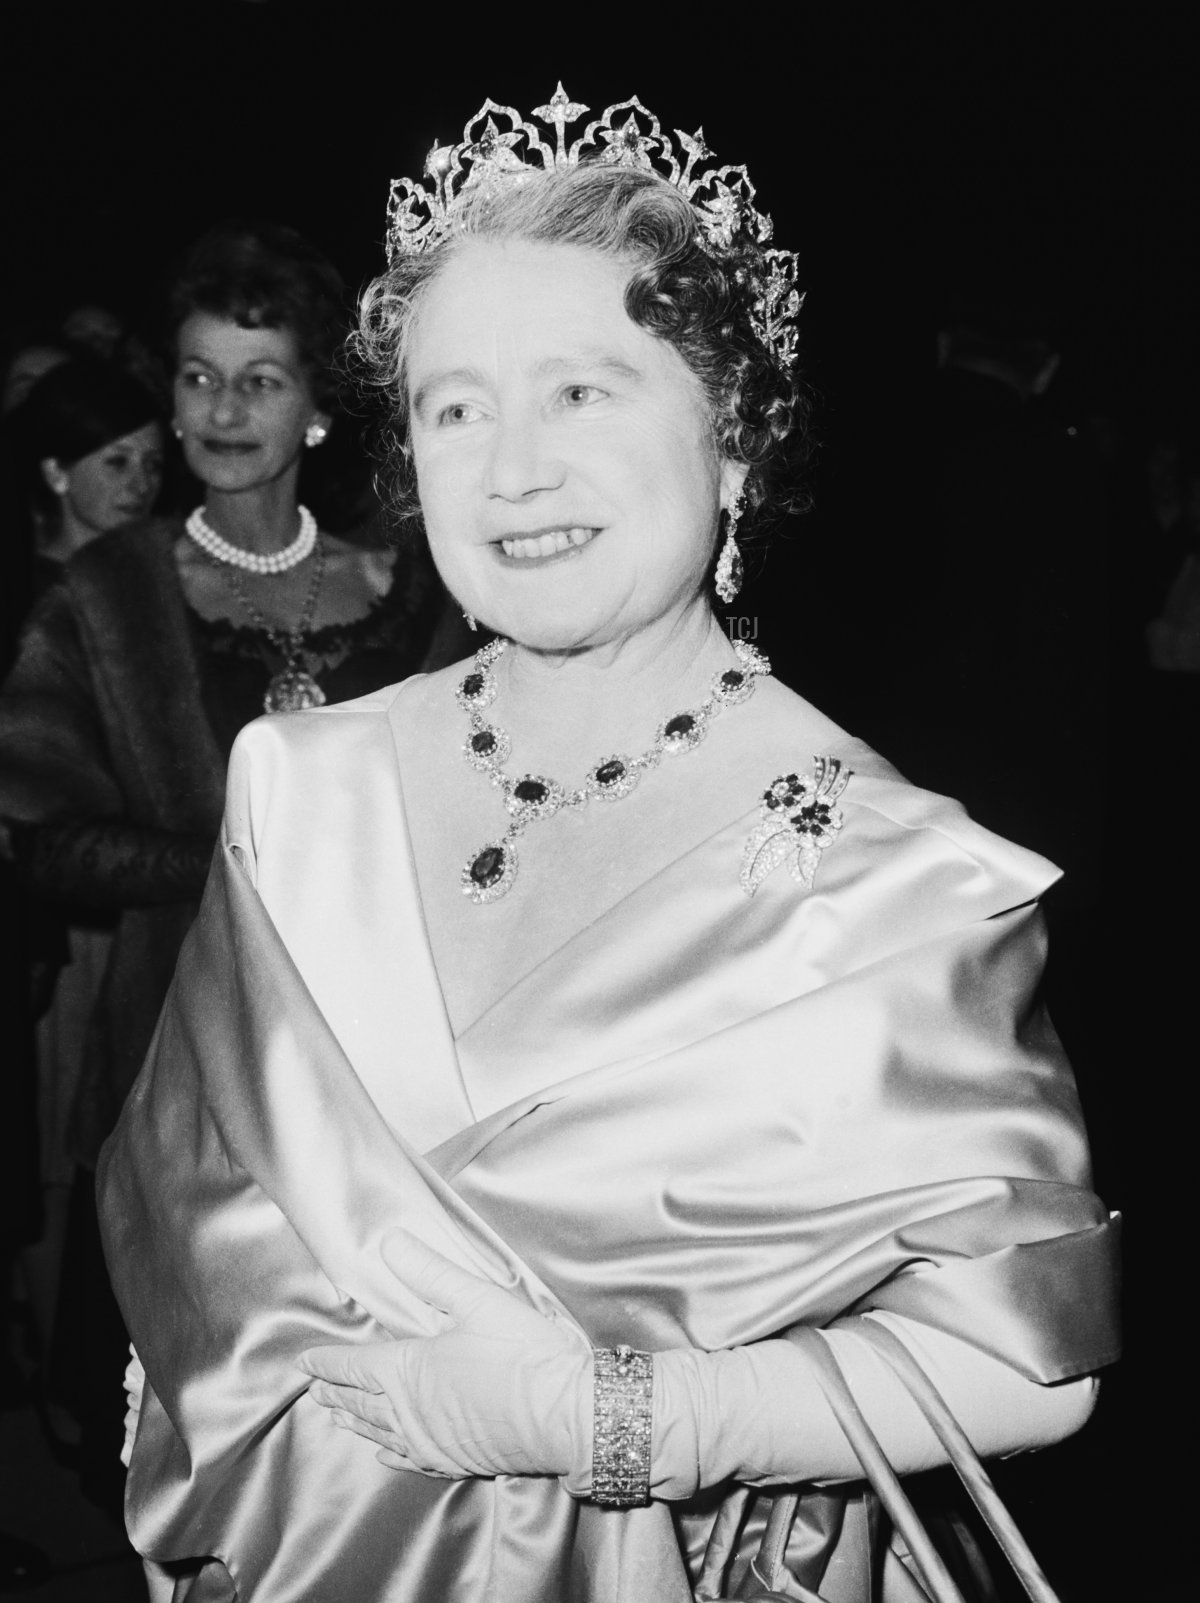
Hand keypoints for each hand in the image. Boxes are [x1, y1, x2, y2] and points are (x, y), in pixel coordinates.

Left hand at [298, 1231, 589, 1478]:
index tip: (304, 1363)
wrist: (566, 1414)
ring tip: (337, 1416)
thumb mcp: (477, 1298)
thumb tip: (392, 1243)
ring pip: (379, 1432)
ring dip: (355, 1422)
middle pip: (361, 1402)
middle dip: (336, 1393)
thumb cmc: (524, 1353)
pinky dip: (389, 1454)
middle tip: (315, 1390)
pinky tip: (384, 1455)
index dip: (327, 1362)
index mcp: (410, 1370)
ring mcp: (432, 1441)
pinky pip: (409, 1459)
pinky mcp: (455, 1461)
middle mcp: (411, 1412)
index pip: (355, 1366)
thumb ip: (430, 1272)